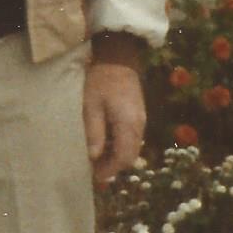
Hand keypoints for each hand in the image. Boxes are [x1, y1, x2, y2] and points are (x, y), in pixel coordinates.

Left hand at [83, 46, 146, 186]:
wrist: (119, 57)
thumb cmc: (101, 80)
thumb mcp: (91, 105)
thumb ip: (94, 132)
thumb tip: (94, 157)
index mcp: (128, 125)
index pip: (123, 158)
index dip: (109, 170)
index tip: (94, 175)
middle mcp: (139, 126)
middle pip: (130, 156)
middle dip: (113, 166)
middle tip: (94, 169)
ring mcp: (141, 120)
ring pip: (132, 148)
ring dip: (116, 156)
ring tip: (97, 158)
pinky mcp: (138, 114)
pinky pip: (132, 138)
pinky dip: (120, 145)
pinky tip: (105, 142)